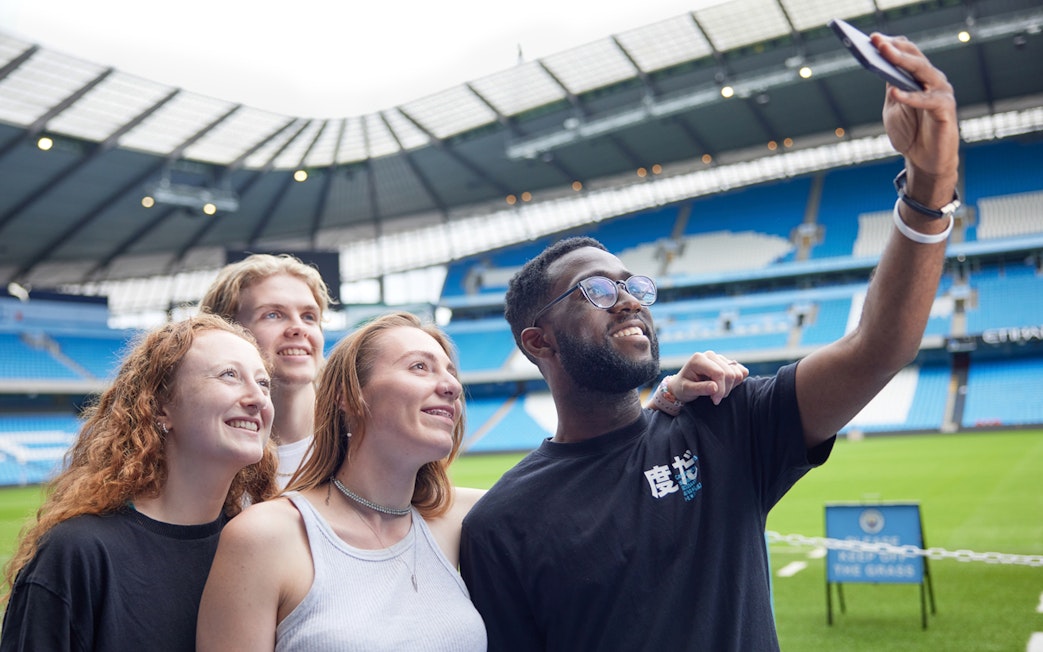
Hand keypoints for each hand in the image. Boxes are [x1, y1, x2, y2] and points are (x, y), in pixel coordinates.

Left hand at [671, 350, 748, 405]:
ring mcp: (720, 358)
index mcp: (699, 359)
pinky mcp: (728, 363)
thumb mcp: (687, 390)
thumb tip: (715, 387)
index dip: (720, 389)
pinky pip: (742, 372)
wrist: (682, 385)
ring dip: (730, 387)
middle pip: (730, 373)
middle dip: (725, 390)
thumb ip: (700, 388)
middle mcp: (710, 355)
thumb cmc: (683, 388)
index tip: (714, 400)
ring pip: (737, 373)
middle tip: (715, 399)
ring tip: (717, 393)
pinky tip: (724, 387)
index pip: (719, 373)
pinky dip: (736, 382)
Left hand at [874, 33, 959, 199]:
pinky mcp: (945, 110)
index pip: (908, 54)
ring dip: (903, 63)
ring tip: (885, 55)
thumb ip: (891, 87)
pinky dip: (910, 96)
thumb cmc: (910, 132)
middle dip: (894, 49)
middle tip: (877, 41)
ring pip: (923, 72)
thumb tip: (881, 65)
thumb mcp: (894, 107)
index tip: (873, 38)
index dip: (892, 45)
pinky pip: (927, 100)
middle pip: (914, 59)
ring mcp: (941, 94)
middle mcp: (933, 81)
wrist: (924, 160)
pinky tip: (895, 92)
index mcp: (920, 78)